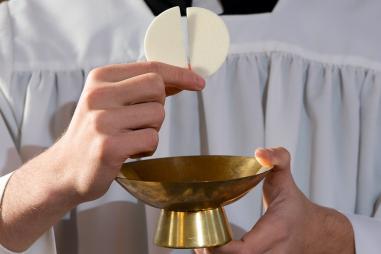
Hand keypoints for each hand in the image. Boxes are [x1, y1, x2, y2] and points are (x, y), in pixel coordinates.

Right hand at [0, 62, 204, 251]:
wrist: (66, 169)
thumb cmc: (96, 133)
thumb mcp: (111, 101)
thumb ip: (141, 88)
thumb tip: (181, 79)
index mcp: (100, 78)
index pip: (151, 67)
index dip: (179, 73)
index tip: (198, 82)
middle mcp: (98, 95)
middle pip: (157, 87)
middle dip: (158, 106)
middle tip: (140, 121)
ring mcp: (102, 121)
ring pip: (157, 114)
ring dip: (152, 129)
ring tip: (130, 138)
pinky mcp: (109, 146)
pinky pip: (152, 139)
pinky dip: (148, 148)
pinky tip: (129, 152)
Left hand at [197, 147, 354, 253]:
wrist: (315, 232)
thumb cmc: (296, 207)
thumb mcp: (286, 177)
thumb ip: (277, 158)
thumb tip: (259, 153)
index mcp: (275, 230)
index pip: (244, 250)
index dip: (219, 247)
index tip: (204, 234)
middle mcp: (273, 252)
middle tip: (196, 236)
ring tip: (201, 242)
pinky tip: (212, 248)